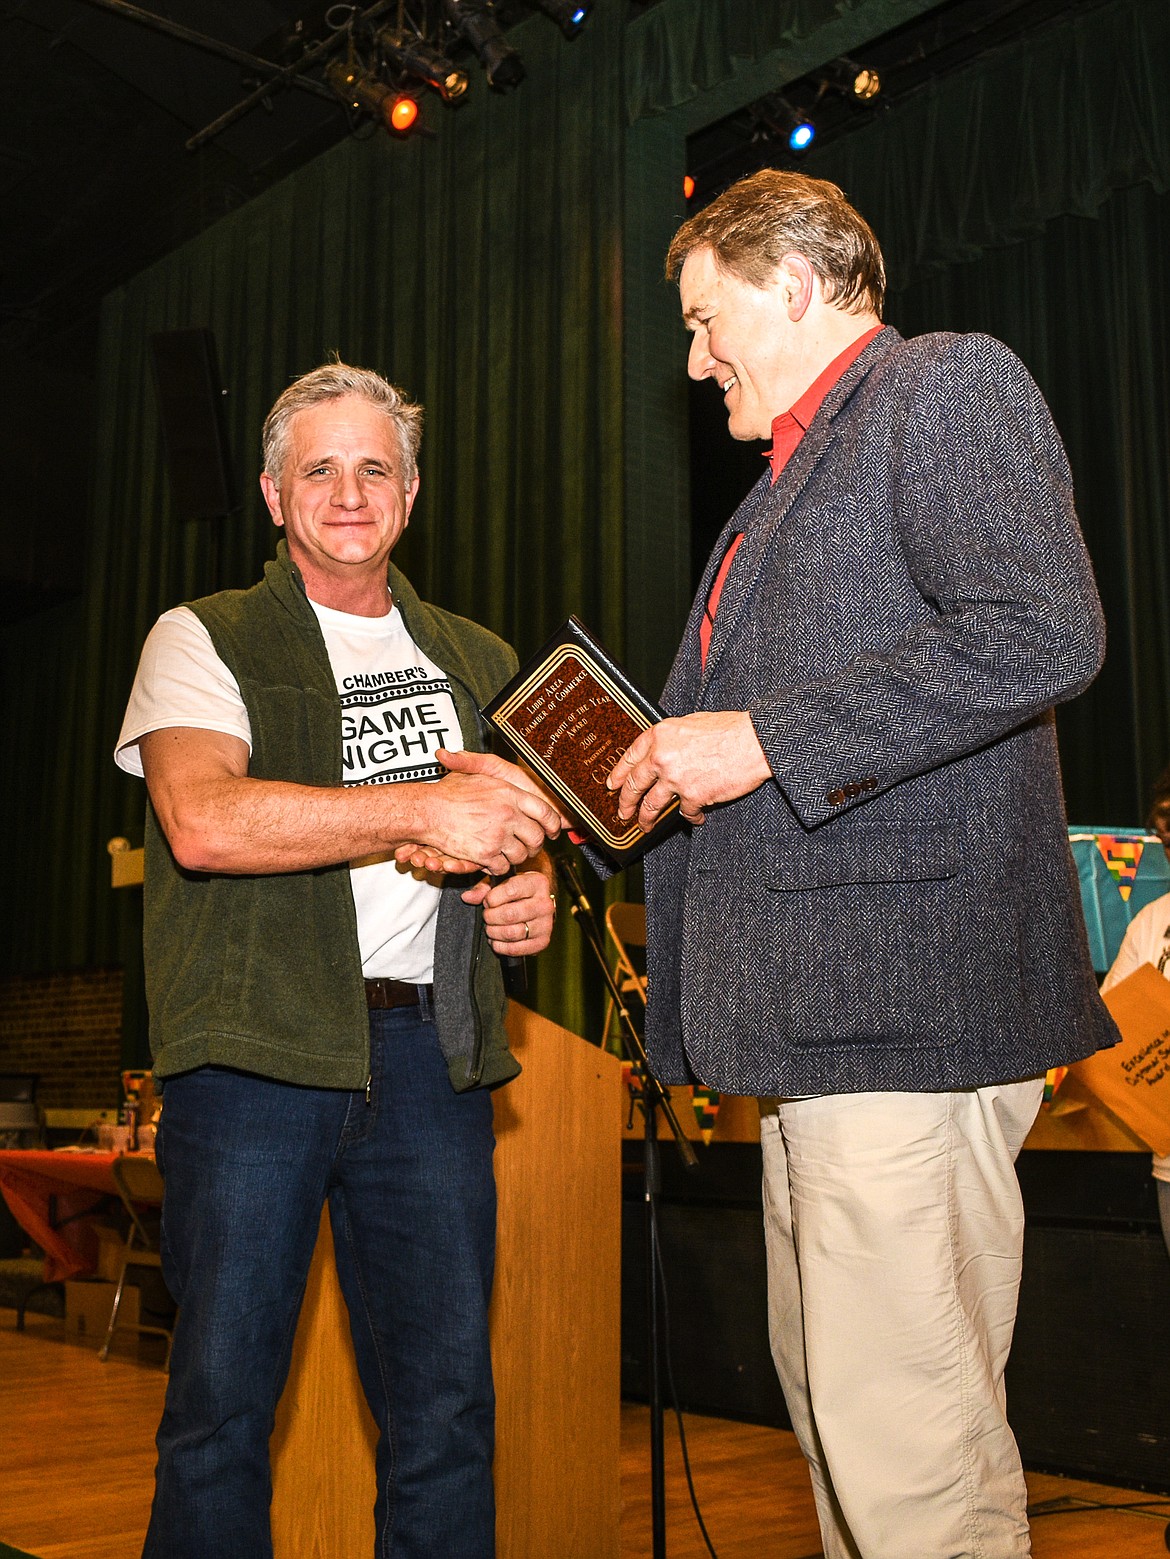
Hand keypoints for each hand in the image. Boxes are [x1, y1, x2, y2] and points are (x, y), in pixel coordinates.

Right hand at [394, 749, 567, 875]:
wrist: (427, 811)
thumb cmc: (448, 793)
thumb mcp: (475, 773)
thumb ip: (500, 780)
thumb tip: (508, 774)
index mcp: (510, 793)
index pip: (545, 812)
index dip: (552, 824)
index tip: (551, 830)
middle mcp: (509, 814)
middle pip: (537, 837)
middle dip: (534, 845)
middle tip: (527, 846)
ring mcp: (498, 835)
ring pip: (521, 855)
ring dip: (515, 857)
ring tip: (507, 852)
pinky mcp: (486, 853)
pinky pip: (503, 867)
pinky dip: (498, 867)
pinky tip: (492, 860)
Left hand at [461, 866, 556, 954]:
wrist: (538, 903)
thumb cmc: (517, 890)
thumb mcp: (502, 883)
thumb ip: (484, 888)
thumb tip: (467, 897)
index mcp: (537, 883)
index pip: (511, 891)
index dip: (492, 898)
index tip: (488, 901)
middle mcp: (545, 904)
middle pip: (510, 915)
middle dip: (490, 917)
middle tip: (487, 916)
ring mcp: (546, 924)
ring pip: (512, 933)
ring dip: (493, 932)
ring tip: (490, 927)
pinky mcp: (543, 942)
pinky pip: (516, 949)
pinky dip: (500, 947)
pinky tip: (496, 940)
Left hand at [607, 712, 771, 830]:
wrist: (753, 742)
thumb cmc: (730, 730)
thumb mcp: (692, 723)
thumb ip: (673, 738)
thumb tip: (664, 750)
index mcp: (660, 735)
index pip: (630, 756)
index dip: (619, 773)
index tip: (614, 784)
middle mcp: (662, 756)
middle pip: (635, 784)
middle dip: (626, 801)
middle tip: (622, 811)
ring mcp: (675, 778)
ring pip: (651, 804)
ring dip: (646, 818)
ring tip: (644, 825)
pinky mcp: (692, 796)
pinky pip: (684, 813)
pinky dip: (690, 817)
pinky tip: (694, 818)